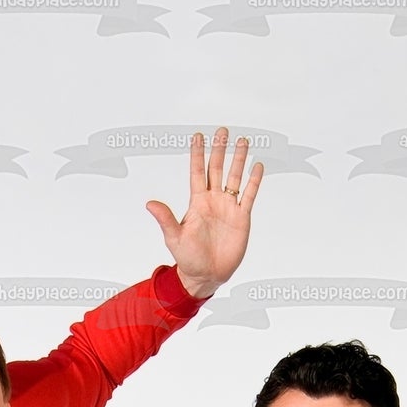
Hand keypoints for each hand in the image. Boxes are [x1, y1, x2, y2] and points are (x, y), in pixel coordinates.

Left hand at [146, 128, 263, 300]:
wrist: (207, 275)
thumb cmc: (188, 258)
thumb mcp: (174, 238)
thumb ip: (165, 219)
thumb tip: (150, 204)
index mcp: (197, 202)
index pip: (197, 172)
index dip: (198, 154)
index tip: (198, 136)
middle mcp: (213, 200)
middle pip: (217, 169)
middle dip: (220, 150)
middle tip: (222, 131)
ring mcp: (228, 207)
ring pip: (235, 178)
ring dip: (239, 160)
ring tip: (243, 141)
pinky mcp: (241, 218)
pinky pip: (249, 195)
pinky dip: (254, 181)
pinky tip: (257, 166)